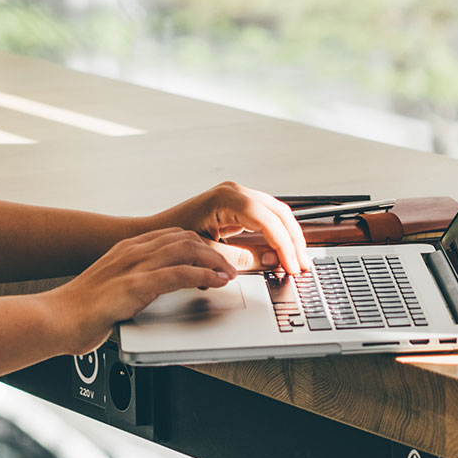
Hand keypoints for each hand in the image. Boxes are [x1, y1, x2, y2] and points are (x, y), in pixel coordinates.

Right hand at [45, 228, 240, 352]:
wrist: (55, 320)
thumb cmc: (78, 313)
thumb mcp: (109, 291)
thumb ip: (130, 287)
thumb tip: (144, 297)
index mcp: (125, 250)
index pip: (172, 236)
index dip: (199, 244)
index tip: (216, 256)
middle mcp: (131, 251)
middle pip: (184, 237)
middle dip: (213, 249)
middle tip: (232, 264)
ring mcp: (133, 266)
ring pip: (187, 249)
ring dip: (215, 260)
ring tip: (231, 272)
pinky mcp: (136, 285)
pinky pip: (180, 273)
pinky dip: (205, 275)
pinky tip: (217, 281)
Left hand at [157, 181, 309, 275]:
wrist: (155, 232)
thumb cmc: (173, 238)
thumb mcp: (208, 252)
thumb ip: (241, 258)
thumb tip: (273, 261)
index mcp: (227, 198)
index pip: (267, 220)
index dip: (284, 245)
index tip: (292, 265)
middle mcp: (235, 191)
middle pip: (279, 213)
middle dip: (294, 240)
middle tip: (302, 265)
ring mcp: (238, 195)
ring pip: (277, 213)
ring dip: (290, 237)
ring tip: (298, 261)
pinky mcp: (239, 205)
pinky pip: (267, 217)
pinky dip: (279, 234)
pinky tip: (284, 251)